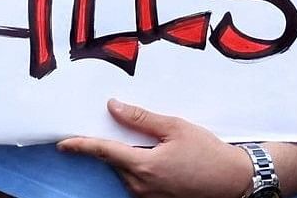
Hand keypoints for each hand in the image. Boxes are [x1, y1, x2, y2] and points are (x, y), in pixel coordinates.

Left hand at [56, 102, 265, 197]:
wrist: (234, 181)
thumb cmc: (208, 153)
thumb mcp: (175, 127)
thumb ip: (142, 118)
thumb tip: (113, 107)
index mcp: (143, 166)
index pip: (104, 152)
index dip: (81, 146)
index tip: (63, 143)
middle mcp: (141, 186)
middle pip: (115, 161)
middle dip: (114, 145)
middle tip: (126, 127)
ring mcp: (148, 197)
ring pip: (126, 172)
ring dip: (129, 157)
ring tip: (155, 143)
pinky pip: (138, 182)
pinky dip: (140, 167)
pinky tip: (159, 157)